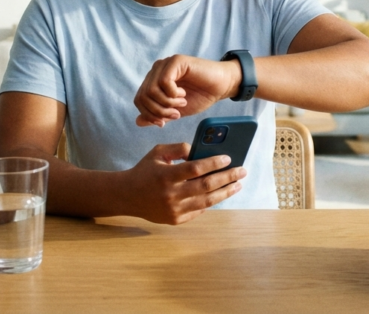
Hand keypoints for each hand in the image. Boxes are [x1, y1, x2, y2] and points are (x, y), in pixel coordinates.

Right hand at [121, 142, 246, 224]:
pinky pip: (199, 210)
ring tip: (238, 184)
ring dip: (225, 192)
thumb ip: (178, 148)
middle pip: (206, 186)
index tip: (228, 158)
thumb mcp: (158, 153)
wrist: (127, 196)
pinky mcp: (175, 220)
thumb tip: (200, 150)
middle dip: (227, 178)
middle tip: (242, 171)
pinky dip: (211, 202)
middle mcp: (170, 194)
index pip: (195, 169)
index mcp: (166, 175)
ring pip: (207, 201)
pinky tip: (221, 194)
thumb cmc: (145, 170)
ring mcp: (173, 210)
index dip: (214, 163)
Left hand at [133, 54, 239, 126]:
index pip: (139, 100)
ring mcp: (165, 64)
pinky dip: (173, 94)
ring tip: (181, 104)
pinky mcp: (176, 61)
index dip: (149, 115)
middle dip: (158, 111)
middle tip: (176, 114)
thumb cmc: (200, 96)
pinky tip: (183, 94)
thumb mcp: (175, 111)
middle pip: (143, 96)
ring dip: (167, 103)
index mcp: (154, 81)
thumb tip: (137, 122)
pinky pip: (164, 81)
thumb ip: (158, 115)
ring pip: (151, 90)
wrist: (221, 86)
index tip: (164, 122)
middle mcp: (156, 70)